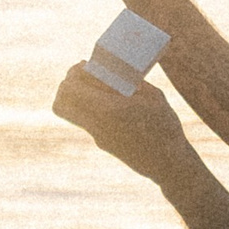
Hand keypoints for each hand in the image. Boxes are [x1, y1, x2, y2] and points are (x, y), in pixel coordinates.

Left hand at [53, 63, 187, 181]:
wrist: (168, 164)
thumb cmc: (165, 126)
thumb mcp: (152, 96)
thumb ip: (131, 82)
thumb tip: (116, 69)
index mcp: (109, 109)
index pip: (72, 88)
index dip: (73, 73)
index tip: (84, 65)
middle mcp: (97, 125)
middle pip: (61, 102)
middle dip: (67, 84)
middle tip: (82, 75)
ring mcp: (97, 136)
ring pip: (69, 113)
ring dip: (76, 96)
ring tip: (95, 88)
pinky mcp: (102, 143)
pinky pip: (85, 120)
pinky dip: (89, 107)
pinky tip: (110, 102)